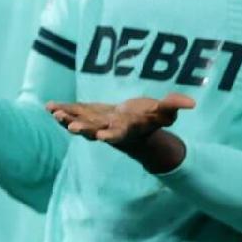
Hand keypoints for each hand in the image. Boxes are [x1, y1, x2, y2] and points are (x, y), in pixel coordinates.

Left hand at [47, 93, 193, 150]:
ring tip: (55, 113)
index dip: (110, 136)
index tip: (101, 138)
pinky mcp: (86, 115)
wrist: (135, 124)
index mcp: (125, 131)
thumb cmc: (150, 118)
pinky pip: (72, 113)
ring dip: (66, 119)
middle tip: (71, 128)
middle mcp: (107, 130)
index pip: (117, 136)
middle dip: (83, 129)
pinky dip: (61, 109)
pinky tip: (49, 106)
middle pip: (93, 132)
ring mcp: (94, 124)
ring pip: (78, 123)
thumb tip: (192, 103)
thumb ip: (174, 106)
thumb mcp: (165, 111)